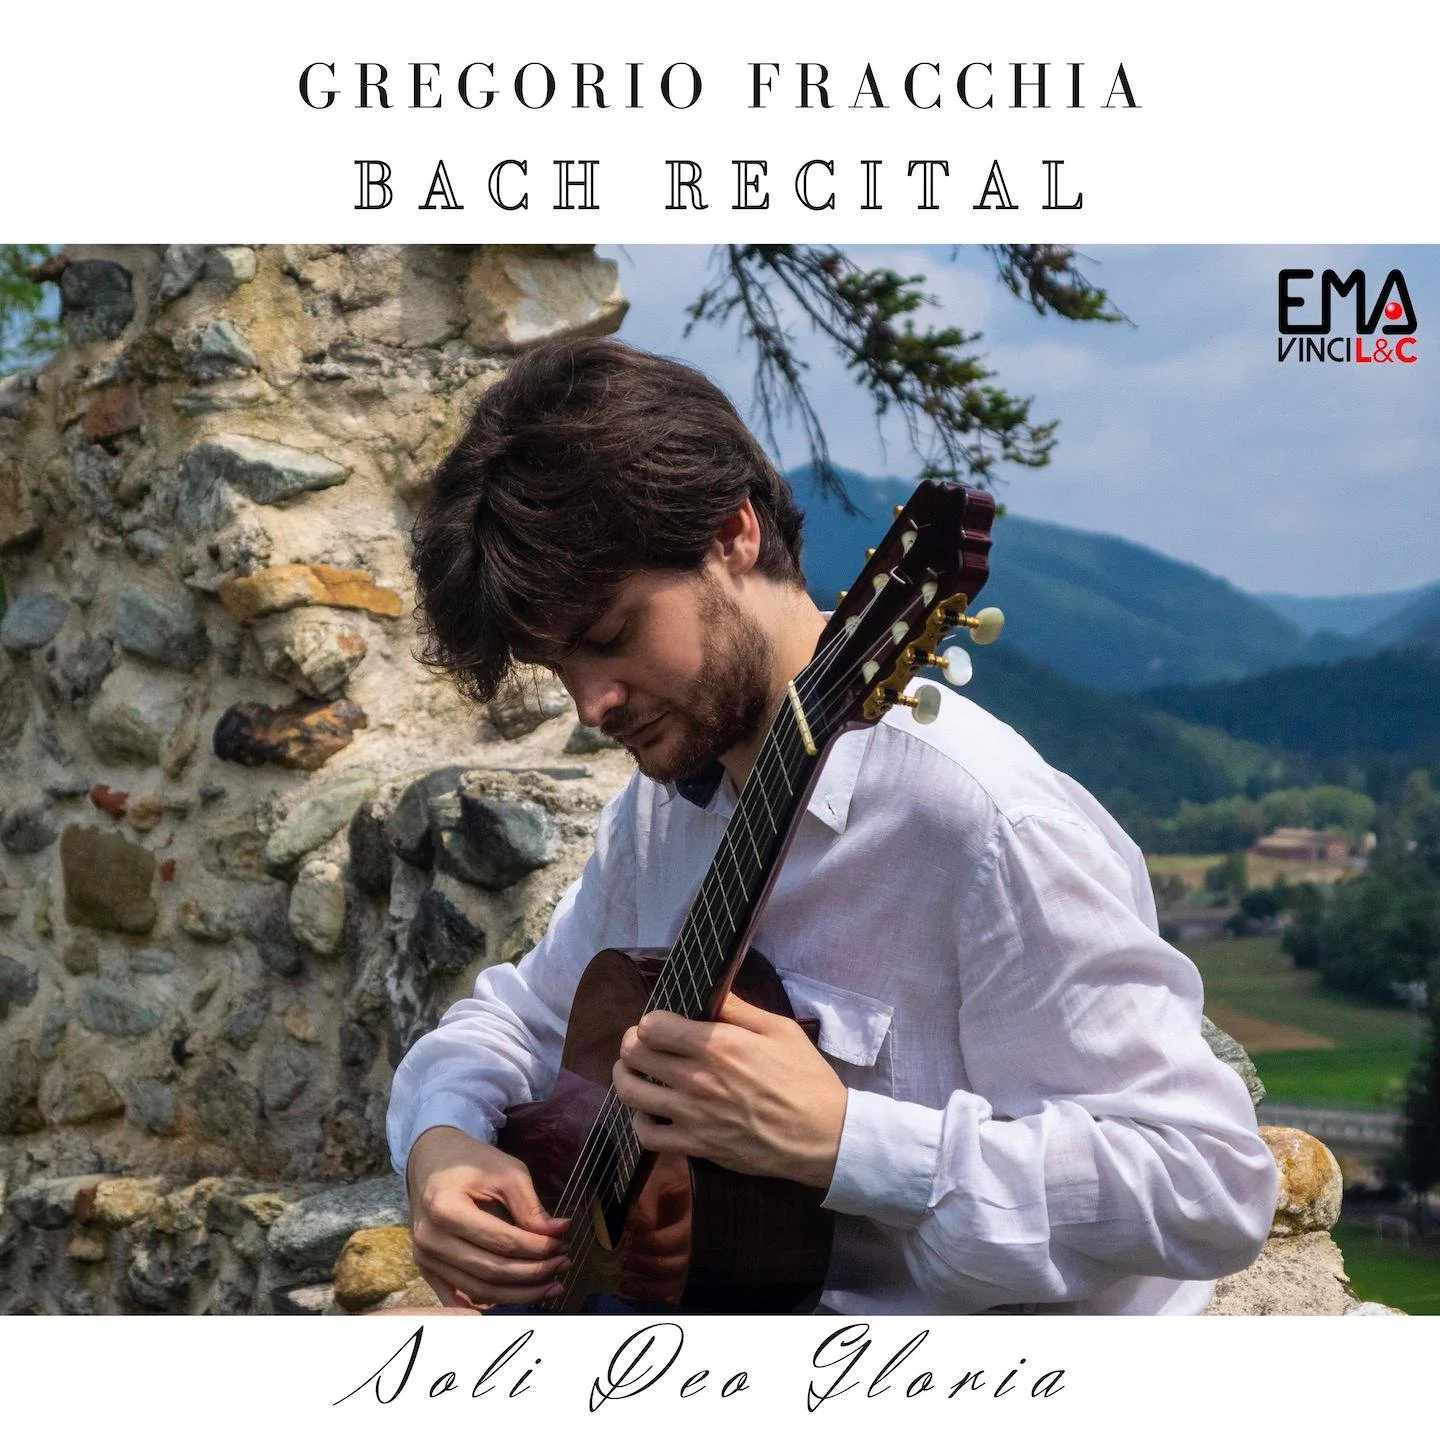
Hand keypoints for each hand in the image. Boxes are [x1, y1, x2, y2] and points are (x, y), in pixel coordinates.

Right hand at [405, 1126, 569, 1307]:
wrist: (433, 1160)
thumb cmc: (471, 1161)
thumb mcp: (506, 1172)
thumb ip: (530, 1206)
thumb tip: (558, 1233)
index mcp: (445, 1209)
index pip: (501, 1242)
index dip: (536, 1248)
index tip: (563, 1245)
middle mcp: (430, 1239)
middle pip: (491, 1271)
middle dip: (532, 1274)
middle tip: (562, 1265)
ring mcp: (424, 1259)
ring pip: (479, 1290)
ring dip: (518, 1294)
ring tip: (550, 1285)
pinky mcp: (426, 1270)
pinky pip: (459, 1298)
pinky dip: (489, 1304)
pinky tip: (516, 1300)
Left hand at [612, 992, 847, 1189]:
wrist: (823, 1136)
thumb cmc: (805, 1078)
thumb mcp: (780, 1029)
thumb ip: (738, 1008)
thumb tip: (709, 991)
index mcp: (718, 1045)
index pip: (652, 1025)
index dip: (651, 1021)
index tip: (660, 1024)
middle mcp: (698, 1078)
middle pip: (635, 1054)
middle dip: (632, 1043)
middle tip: (641, 1044)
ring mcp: (693, 1115)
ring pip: (632, 1093)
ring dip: (626, 1077)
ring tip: (634, 1072)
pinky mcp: (697, 1146)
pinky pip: (647, 1136)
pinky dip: (640, 1121)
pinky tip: (650, 1112)